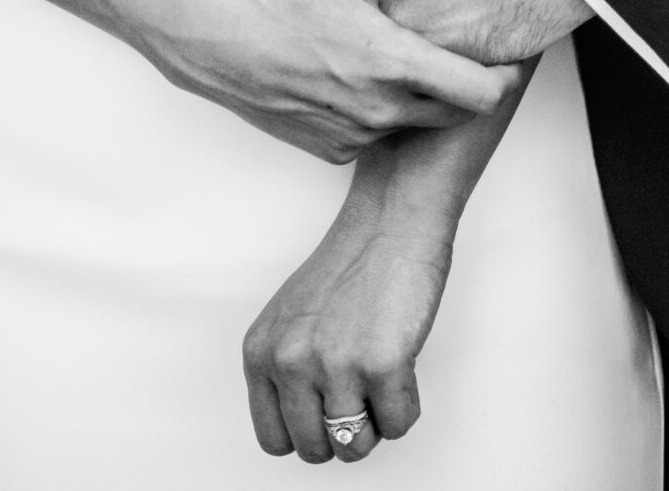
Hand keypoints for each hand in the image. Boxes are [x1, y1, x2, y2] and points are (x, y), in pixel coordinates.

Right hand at [143, 0, 520, 163]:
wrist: (215, 43)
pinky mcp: (332, 148)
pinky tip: (369, 72)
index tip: (510, 52)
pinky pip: (379, 133)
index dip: (506, 75)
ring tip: (413, 53)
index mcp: (392, 63)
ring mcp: (355, 136)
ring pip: (417, 122)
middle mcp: (380, 110)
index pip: (481, 93)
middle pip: (458, 113)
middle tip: (469, 46)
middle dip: (470, 84)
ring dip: (424, 96)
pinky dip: (385, 109)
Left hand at [216, 0, 587, 65]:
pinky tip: (354, 84)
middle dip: (268, 12)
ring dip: (316, 55)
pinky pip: (394, 84)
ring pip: (345, 54)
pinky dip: (370, 83)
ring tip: (286, 56)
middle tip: (239, 16)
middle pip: (305, 9)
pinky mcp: (438, 65)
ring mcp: (407, 35)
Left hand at [243, 178, 450, 463]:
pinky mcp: (381, 365)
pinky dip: (406, 406)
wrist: (391, 220)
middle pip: (315, 449)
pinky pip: (397, 426)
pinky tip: (403, 368)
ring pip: (354, 447)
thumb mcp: (292, 319)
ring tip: (380, 379)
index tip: (327, 411)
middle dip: (344, 430)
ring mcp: (334, 365)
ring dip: (375, 422)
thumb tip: (304, 424)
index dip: (308, 431)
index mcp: (261, 352)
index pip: (275, 439)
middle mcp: (290, 362)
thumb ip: (287, 369)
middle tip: (361, 391)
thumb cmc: (351, 263)